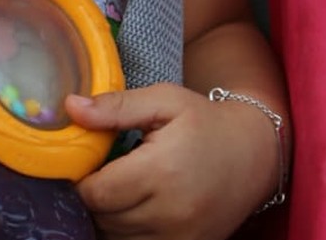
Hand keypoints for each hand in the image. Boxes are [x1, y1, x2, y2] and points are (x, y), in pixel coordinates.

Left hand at [64, 84, 278, 239]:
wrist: (254, 154)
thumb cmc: (204, 121)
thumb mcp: (163, 100)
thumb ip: (115, 106)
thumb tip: (71, 107)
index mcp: (161, 171)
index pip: (97, 193)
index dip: (79, 181)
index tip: (79, 163)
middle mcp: (172, 212)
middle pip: (105, 219)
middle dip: (90, 199)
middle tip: (94, 174)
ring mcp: (184, 237)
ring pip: (120, 239)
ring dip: (107, 218)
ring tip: (113, 188)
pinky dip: (128, 232)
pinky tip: (130, 207)